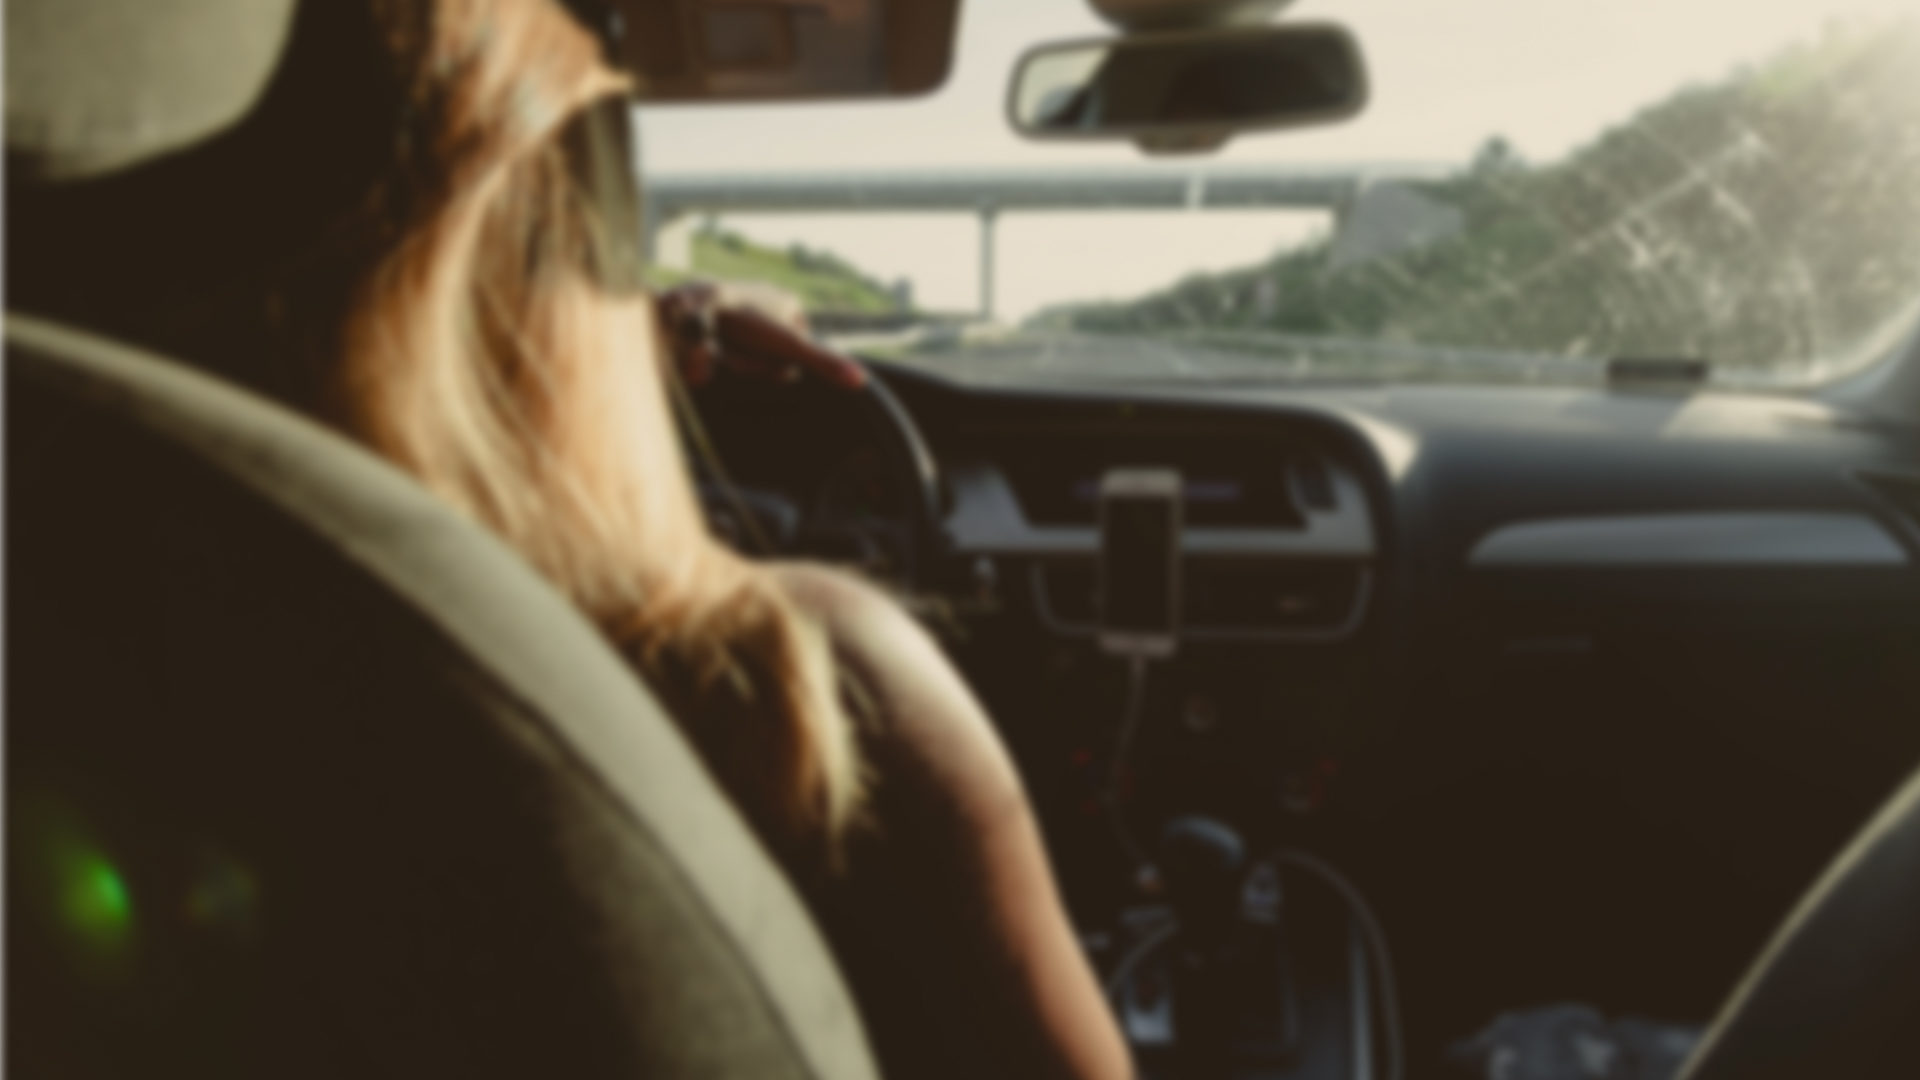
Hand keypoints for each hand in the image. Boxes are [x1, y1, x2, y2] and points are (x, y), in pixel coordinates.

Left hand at [655, 280, 867, 390]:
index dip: (784, 361)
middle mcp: (766, 298)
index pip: (799, 344)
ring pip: (746, 350)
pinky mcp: (713, 312)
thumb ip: (824, 363)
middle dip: (757, 361)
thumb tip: (862, 381)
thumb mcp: (791, 347)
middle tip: (742, 353)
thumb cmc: (746, 322)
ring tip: (722, 348)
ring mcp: (739, 303)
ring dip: (734, 358)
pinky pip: (723, 343)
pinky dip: (714, 351)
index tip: (773, 359)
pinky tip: (706, 346)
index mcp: (788, 301)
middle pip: (770, 351)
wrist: (692, 305)